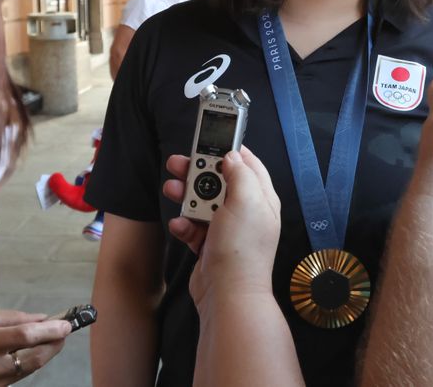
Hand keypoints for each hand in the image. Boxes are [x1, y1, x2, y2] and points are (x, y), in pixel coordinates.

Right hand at [0, 308, 70, 385]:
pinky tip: (32, 353)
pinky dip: (28, 364)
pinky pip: (16, 377)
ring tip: (53, 340)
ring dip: (44, 355)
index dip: (50, 330)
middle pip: (33, 358)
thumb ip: (12, 318)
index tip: (66, 324)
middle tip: (64, 333)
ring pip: (28, 370)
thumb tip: (42, 319)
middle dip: (54, 344)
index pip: (25, 336)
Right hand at [162, 147, 281, 308]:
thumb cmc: (241, 248)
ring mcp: (227, 230)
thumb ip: (239, 173)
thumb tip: (232, 156)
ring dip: (186, 196)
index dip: (230, 151)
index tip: (211, 139)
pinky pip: (193, 227)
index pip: (248, 165)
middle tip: (177, 163)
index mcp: (261, 199)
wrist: (227, 294)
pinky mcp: (210, 246)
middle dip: (198, 172)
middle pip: (220, 182)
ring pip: (202, 203)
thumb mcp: (245, 201)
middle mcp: (246, 213)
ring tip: (171, 189)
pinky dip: (184, 225)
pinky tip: (180, 226)